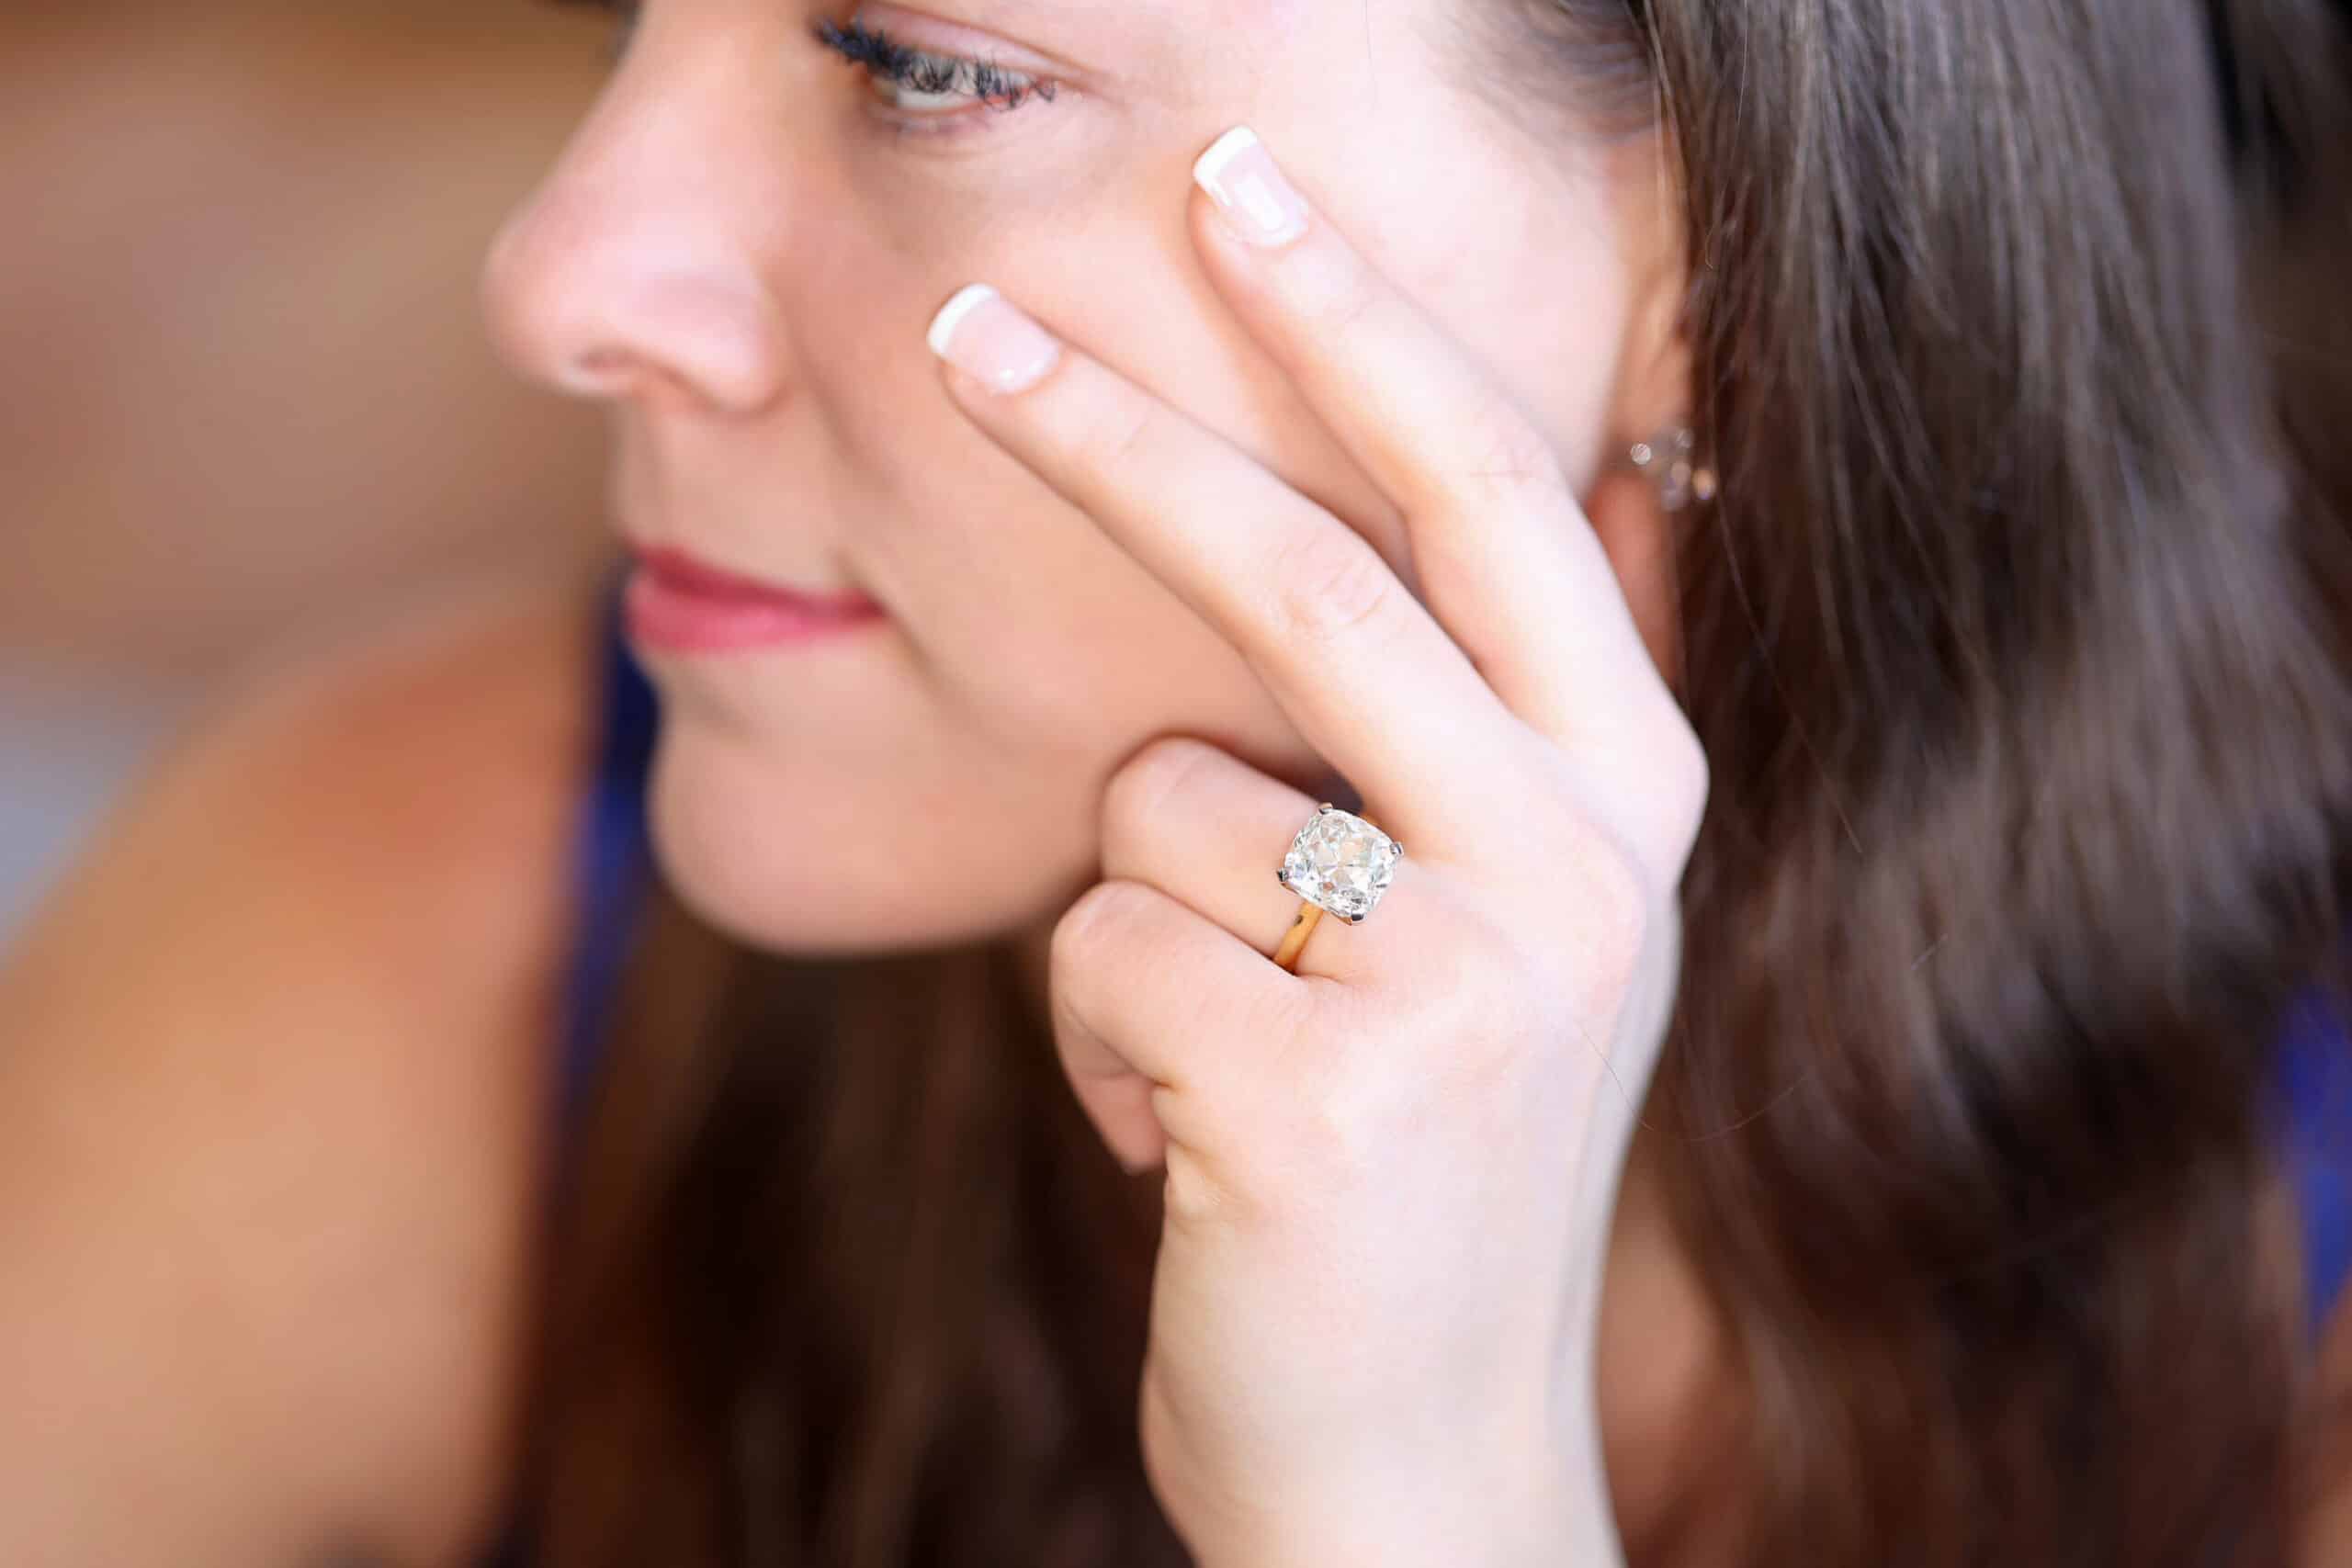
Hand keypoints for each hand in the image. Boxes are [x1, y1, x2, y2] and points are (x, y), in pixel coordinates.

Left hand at [924, 126, 1705, 1567]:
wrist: (1426, 1469)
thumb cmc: (1412, 1170)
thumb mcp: (1493, 934)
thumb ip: (1471, 740)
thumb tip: (1461, 518)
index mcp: (1628, 793)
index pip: (1489, 501)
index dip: (1366, 330)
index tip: (1253, 192)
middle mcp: (1586, 860)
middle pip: (1310, 574)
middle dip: (1123, 430)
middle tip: (972, 330)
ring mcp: (1470, 974)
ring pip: (1157, 802)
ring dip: (1133, 923)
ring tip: (1229, 1061)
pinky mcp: (1330, 1085)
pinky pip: (1098, 953)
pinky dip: (1098, 1048)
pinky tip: (1196, 1148)